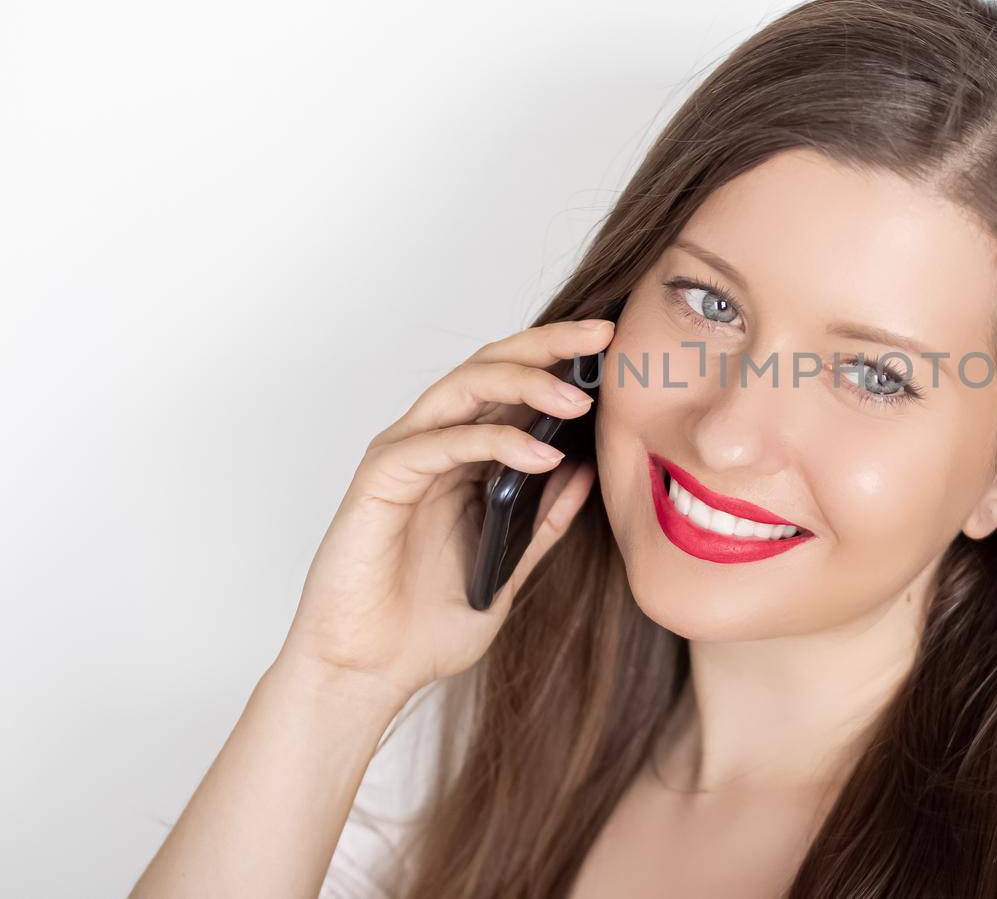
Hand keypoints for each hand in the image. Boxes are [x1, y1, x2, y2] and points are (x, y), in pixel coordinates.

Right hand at [274, 318, 613, 707]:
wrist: (369, 673)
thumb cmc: (426, 624)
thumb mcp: (511, 567)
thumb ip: (544, 519)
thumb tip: (587, 469)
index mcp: (461, 456)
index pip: (512, 384)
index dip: (559, 358)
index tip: (614, 345)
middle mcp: (430, 443)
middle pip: (490, 366)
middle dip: (548, 345)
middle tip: (603, 336)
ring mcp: (402, 457)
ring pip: (463, 388)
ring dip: (524, 384)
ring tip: (577, 398)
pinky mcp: (378, 482)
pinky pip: (439, 443)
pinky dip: (492, 441)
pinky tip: (539, 453)